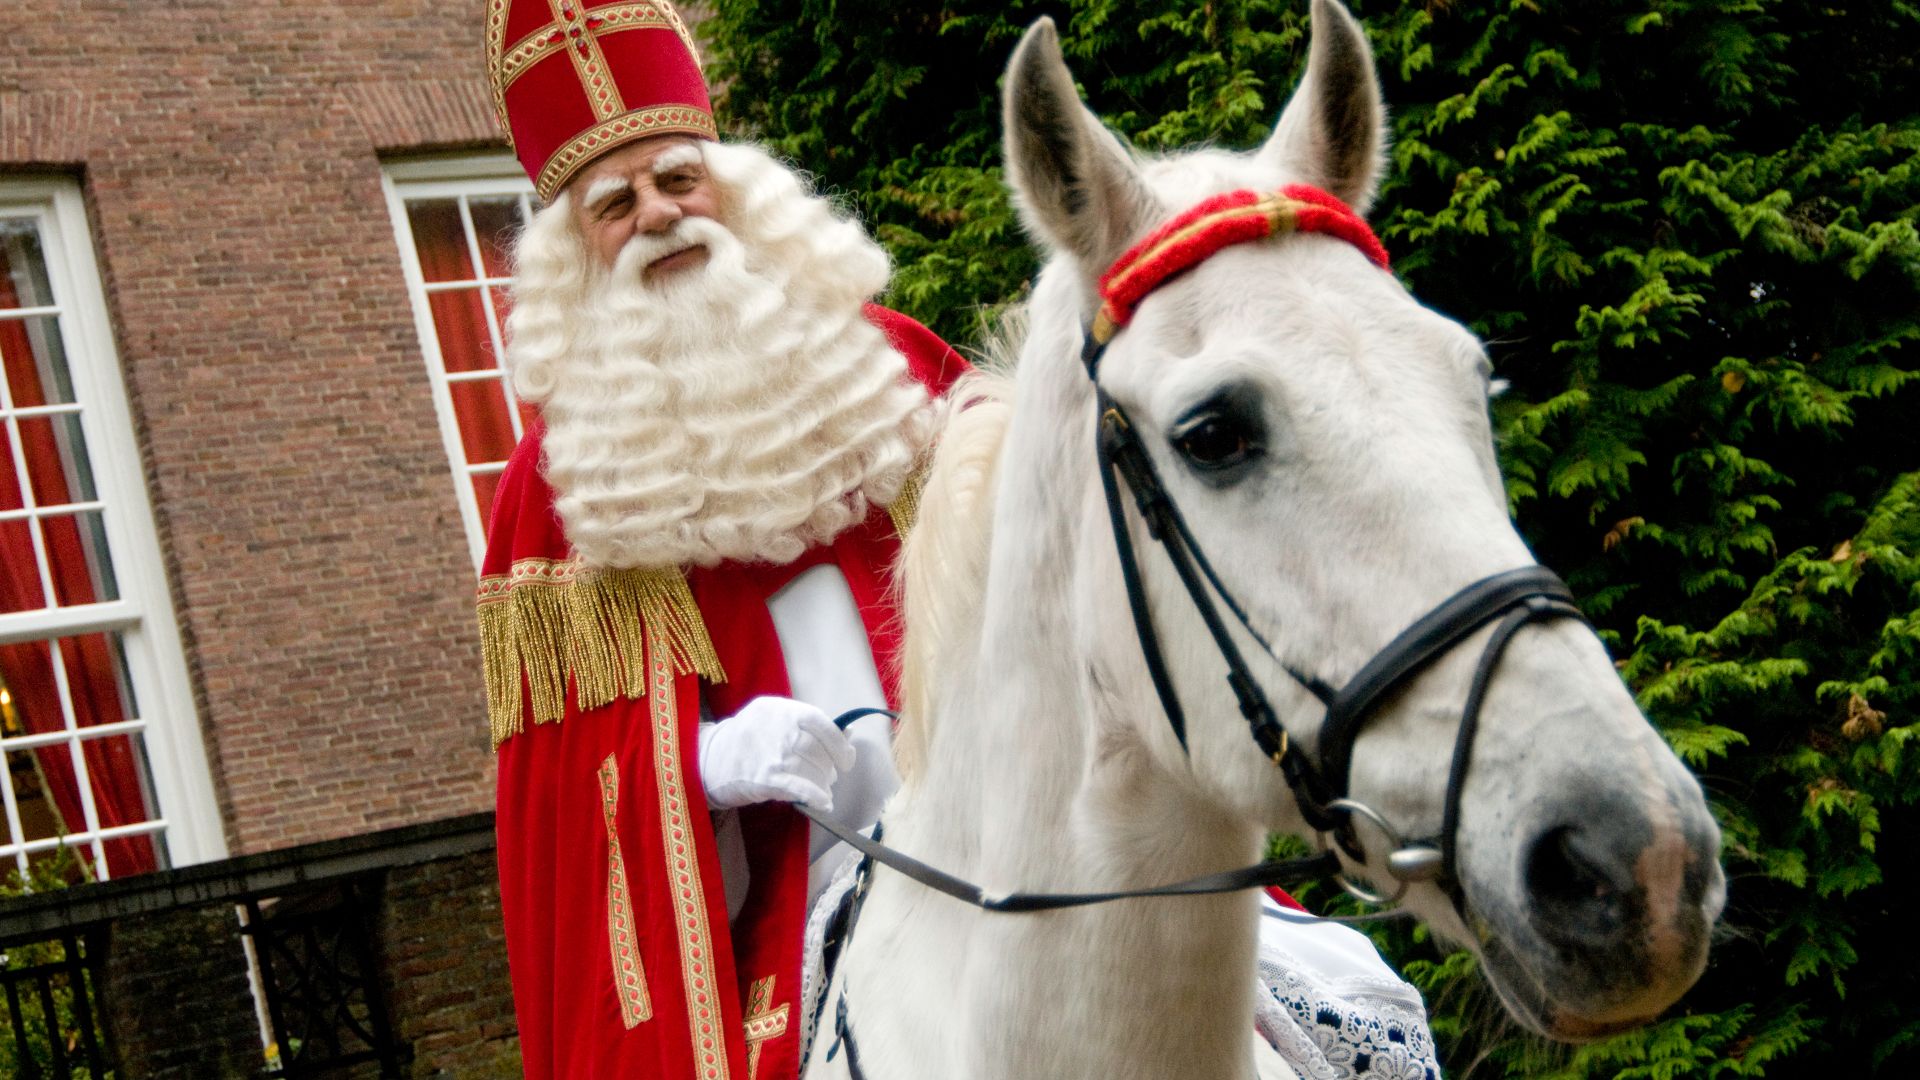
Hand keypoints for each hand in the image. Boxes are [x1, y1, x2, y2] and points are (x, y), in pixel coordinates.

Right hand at [698, 696, 855, 811]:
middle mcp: (779, 728)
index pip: (820, 722)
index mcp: (780, 709)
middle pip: (818, 750)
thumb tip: (848, 735)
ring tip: (821, 790)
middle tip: (828, 777)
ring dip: (822, 785)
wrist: (706, 760)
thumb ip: (805, 726)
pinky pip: (802, 788)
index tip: (846, 759)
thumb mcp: (771, 720)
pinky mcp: (766, 778)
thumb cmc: (746, 741)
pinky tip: (823, 803)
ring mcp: (772, 753)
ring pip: (813, 771)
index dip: (839, 743)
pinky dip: (817, 797)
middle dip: (828, 768)